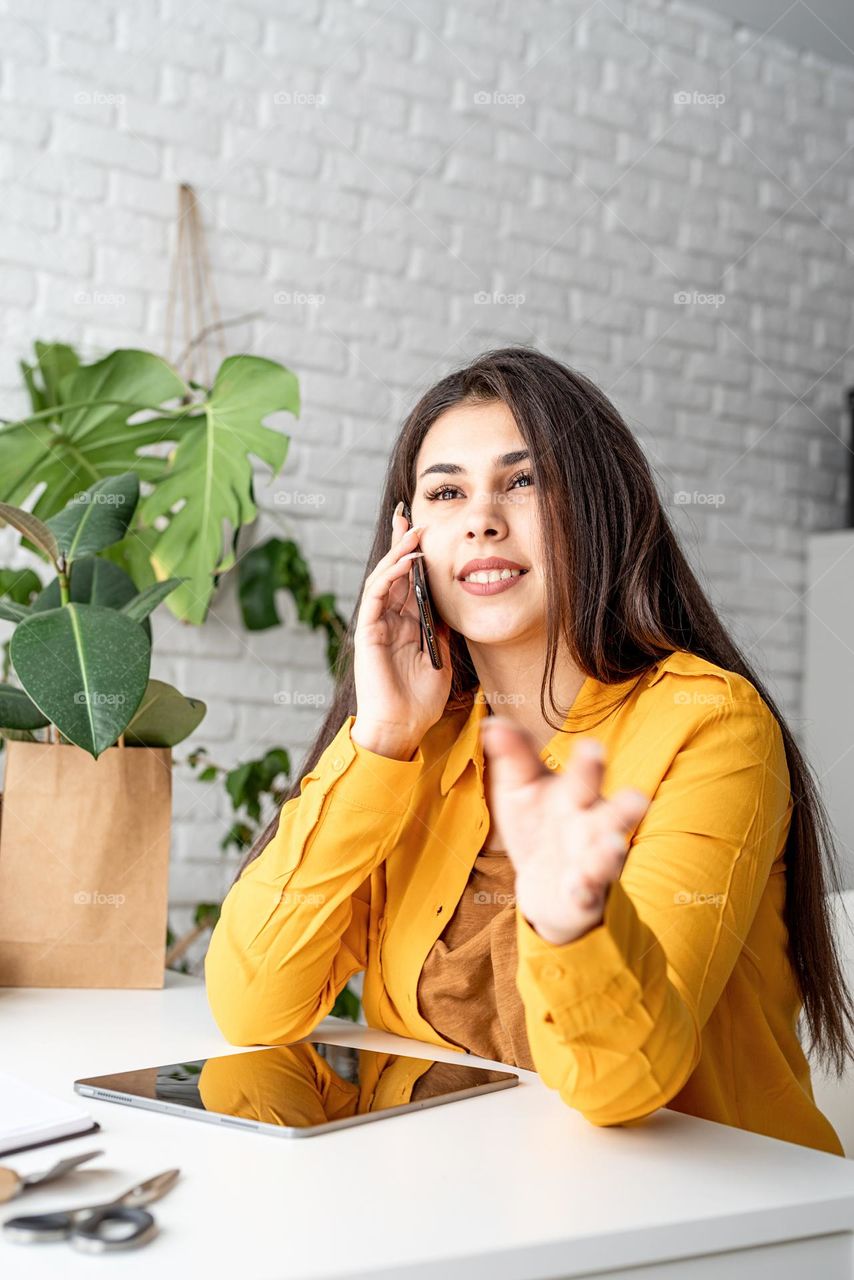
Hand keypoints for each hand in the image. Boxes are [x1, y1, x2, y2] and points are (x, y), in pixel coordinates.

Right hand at [352, 501, 451, 757]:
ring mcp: (376, 624)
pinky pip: (376, 595)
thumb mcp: (441, 655)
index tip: (426, 529)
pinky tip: (407, 561)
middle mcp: (389, 619)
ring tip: (413, 532)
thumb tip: (451, 603)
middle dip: (401, 542)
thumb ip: (441, 629)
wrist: (403, 726)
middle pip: (393, 571)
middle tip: (410, 514)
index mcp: (405, 623)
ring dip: (398, 553)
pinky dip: (391, 575)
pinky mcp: (367, 632)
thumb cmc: (422, 699)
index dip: (414, 555)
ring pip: (383, 578)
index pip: (409, 580)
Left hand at [479, 715, 649, 944]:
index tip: (591, 747)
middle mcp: (593, 824)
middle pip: (610, 811)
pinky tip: (576, 885)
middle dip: (621, 804)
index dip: (589, 763)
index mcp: (577, 794)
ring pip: (608, 854)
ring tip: (609, 842)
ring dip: (610, 850)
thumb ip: (514, 756)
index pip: (584, 774)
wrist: (544, 882)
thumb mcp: (520, 789)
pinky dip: (584, 888)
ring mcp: (593, 861)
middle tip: (634, 795)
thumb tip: (491, 723)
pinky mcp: (585, 895)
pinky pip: (588, 893)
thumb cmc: (537, 823)